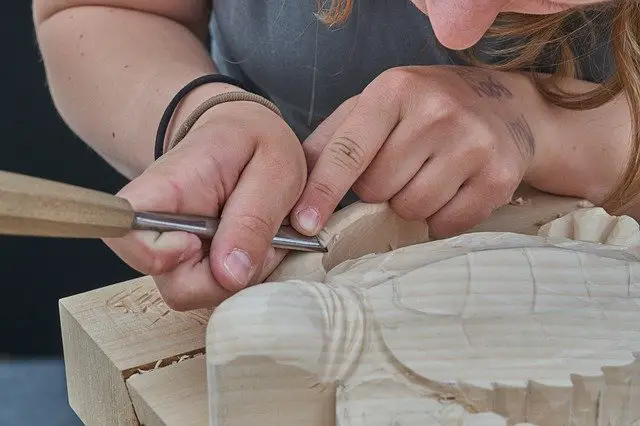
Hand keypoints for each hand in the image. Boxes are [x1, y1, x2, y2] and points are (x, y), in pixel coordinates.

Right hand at [104, 98, 306, 309]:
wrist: (242, 139)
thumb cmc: (254, 144)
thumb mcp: (274, 165)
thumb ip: (255, 218)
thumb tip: (230, 275)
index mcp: (167, 188)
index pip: (124, 232)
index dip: (157, 256)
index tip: (198, 241)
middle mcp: (161, 230)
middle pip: (176, 285)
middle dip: (231, 274)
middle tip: (264, 235)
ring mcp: (178, 255)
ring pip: (204, 294)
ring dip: (246, 273)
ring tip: (265, 234)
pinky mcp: (198, 270)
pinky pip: (222, 291)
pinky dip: (248, 275)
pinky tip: (259, 245)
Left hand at [291, 65, 538, 237]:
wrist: (508, 107)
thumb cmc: (428, 108)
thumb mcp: (379, 105)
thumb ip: (333, 139)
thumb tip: (294, 183)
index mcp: (396, 90)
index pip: (349, 150)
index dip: (322, 190)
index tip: (303, 222)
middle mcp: (437, 113)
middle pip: (377, 189)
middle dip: (378, 189)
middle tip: (400, 166)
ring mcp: (472, 145)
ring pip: (410, 209)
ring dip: (409, 204)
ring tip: (427, 174)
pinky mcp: (498, 177)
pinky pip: (445, 224)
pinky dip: (439, 217)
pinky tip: (451, 188)